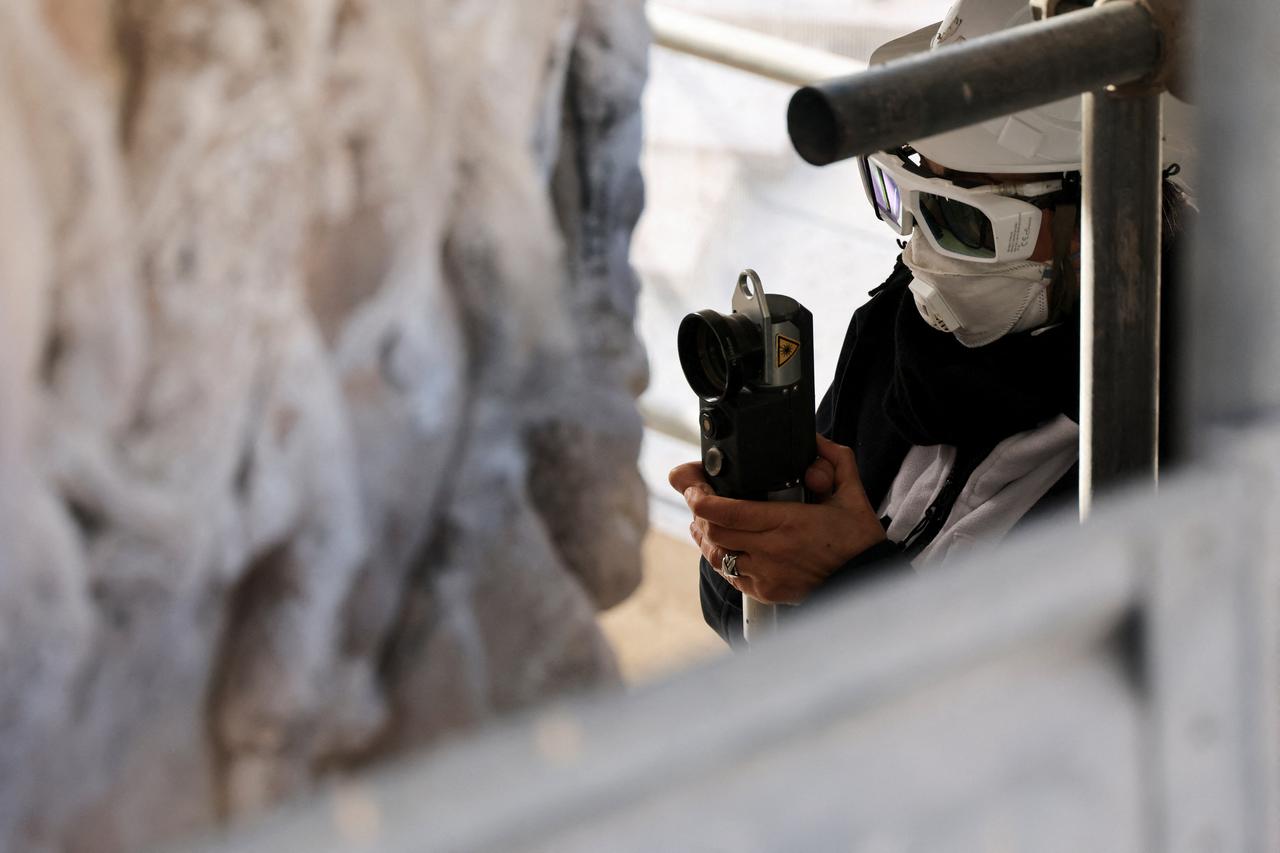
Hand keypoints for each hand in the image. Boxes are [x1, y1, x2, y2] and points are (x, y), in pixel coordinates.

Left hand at [668, 435, 885, 604]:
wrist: (865, 582)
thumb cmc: (856, 539)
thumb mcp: (852, 492)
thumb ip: (835, 460)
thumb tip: (814, 441)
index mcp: (787, 522)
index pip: (725, 511)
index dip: (698, 496)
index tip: (691, 483)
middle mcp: (771, 550)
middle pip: (712, 531)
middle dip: (696, 511)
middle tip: (695, 495)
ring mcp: (765, 574)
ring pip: (715, 555)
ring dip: (703, 535)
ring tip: (701, 519)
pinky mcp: (764, 591)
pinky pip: (728, 575)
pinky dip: (719, 558)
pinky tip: (722, 545)